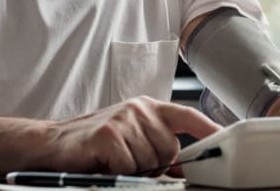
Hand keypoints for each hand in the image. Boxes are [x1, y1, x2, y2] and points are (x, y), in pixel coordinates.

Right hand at [44, 96, 220, 175]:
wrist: (54, 142)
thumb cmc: (96, 142)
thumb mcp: (131, 136)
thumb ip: (158, 143)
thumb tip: (185, 165)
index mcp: (149, 107)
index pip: (187, 116)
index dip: (209, 129)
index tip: (226, 140)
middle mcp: (139, 108)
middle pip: (170, 149)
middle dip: (155, 164)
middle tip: (130, 161)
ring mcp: (124, 118)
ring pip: (150, 161)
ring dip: (134, 169)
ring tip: (114, 160)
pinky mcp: (109, 134)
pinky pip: (129, 166)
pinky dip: (118, 171)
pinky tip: (105, 161)